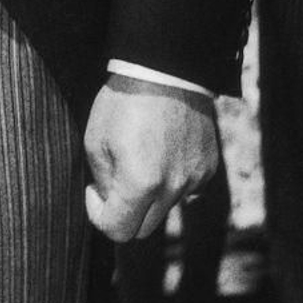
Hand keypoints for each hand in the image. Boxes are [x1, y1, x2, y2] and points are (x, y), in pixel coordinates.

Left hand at [83, 74, 217, 240]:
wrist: (165, 72)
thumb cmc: (122, 102)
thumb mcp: (96, 139)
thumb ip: (103, 180)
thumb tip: (110, 201)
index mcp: (140, 183)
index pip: (118, 230)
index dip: (99, 215)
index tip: (93, 192)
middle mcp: (172, 189)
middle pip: (144, 228)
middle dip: (123, 212)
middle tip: (111, 181)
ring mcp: (195, 181)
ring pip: (165, 208)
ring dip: (148, 196)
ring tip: (138, 158)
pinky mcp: (208, 169)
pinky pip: (186, 190)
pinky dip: (171, 182)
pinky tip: (161, 153)